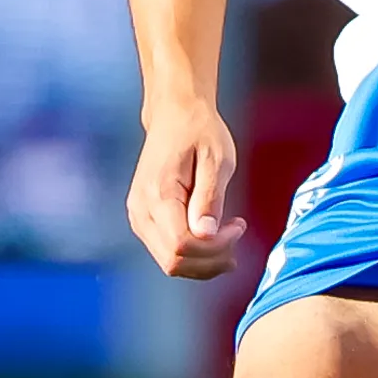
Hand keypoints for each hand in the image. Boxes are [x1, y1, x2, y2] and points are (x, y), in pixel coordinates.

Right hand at [128, 95, 246, 279]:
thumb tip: (206, 235)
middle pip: (174, 261)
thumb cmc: (198, 131)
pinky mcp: (143, 220)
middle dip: (211, 260)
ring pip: (169, 262)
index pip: (182, 244)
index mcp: (157, 194)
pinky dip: (193, 254)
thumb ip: (210, 198)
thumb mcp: (216, 158)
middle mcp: (141, 210)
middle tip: (237, 236)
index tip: (239, 225)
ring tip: (229, 238)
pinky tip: (212, 238)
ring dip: (203, 261)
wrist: (174, 115)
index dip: (215, 247)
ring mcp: (139, 217)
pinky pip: (167, 251)